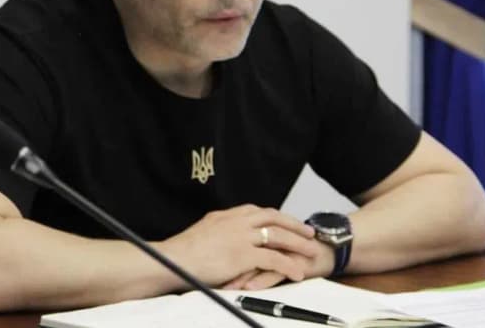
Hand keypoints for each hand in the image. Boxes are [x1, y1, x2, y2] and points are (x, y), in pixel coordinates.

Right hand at [160, 204, 316, 289]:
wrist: (173, 259)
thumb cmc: (183, 251)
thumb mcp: (204, 231)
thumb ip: (219, 229)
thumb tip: (224, 233)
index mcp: (227, 216)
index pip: (258, 211)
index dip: (276, 216)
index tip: (286, 221)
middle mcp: (237, 222)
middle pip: (273, 218)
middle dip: (294, 225)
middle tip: (309, 231)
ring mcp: (241, 238)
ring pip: (277, 236)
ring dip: (297, 243)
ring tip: (311, 251)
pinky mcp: (243, 255)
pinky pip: (273, 259)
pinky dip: (288, 266)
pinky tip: (297, 272)